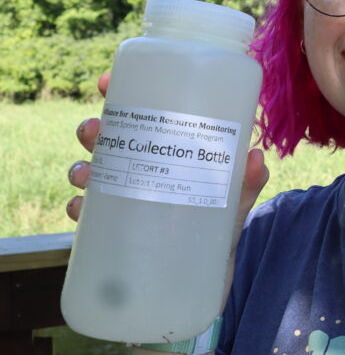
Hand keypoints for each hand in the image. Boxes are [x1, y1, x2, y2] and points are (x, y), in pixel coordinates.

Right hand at [66, 73, 269, 244]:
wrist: (209, 274)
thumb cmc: (221, 225)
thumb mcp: (236, 200)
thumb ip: (247, 182)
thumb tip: (255, 157)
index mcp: (167, 150)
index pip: (141, 113)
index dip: (121, 92)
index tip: (107, 81)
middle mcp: (142, 169)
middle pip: (108, 139)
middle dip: (94, 130)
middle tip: (94, 130)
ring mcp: (125, 197)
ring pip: (91, 172)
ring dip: (81, 168)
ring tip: (85, 174)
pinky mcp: (114, 230)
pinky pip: (88, 216)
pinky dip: (78, 208)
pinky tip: (81, 207)